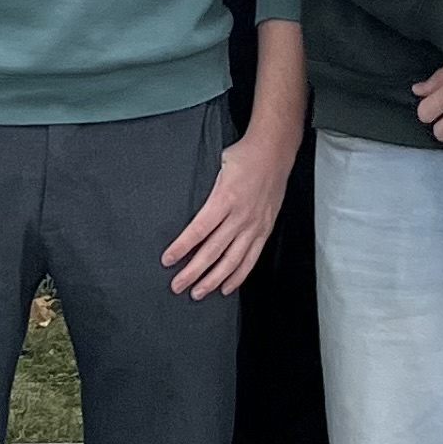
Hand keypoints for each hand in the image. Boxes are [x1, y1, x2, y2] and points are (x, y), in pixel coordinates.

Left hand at [162, 125, 297, 299]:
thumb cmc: (244, 156)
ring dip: (213, 279)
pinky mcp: (265, 229)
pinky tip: (226, 287)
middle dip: (193, 271)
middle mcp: (240, 215)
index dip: (182, 248)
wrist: (275, 151)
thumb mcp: (217, 166)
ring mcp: (254, 225)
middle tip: (177, 285)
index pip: (199, 230)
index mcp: (225, 198)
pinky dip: (238, 275)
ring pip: (232, 260)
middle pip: (213, 251)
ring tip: (197, 292)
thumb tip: (187, 210)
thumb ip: (205, 191)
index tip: (167, 260)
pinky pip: (251, 258)